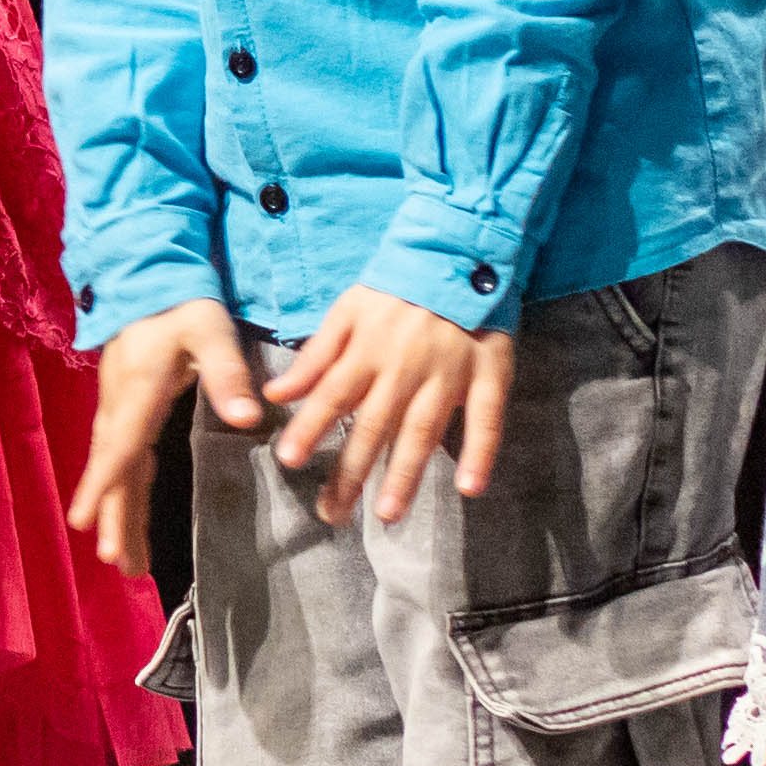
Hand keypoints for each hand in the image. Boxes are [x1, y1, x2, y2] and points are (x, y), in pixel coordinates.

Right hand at [68, 299, 265, 552]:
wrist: (149, 275)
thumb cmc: (181, 303)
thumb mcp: (209, 330)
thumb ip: (226, 373)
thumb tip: (247, 419)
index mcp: (137, 393)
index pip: (118, 448)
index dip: (102, 487)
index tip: (85, 525)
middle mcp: (119, 406)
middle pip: (114, 470)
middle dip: (114, 516)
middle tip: (115, 562)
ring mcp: (118, 407)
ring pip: (116, 468)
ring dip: (118, 511)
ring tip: (122, 558)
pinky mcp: (126, 407)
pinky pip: (122, 457)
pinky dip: (125, 490)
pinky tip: (130, 514)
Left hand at [263, 283, 514, 525]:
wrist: (460, 251)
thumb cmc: (396, 287)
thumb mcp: (348, 310)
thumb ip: (315, 355)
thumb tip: (276, 394)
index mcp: (367, 349)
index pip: (332, 395)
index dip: (310, 427)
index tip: (288, 460)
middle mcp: (405, 366)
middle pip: (374, 425)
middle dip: (351, 471)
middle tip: (333, 514)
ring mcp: (449, 372)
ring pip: (423, 429)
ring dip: (406, 473)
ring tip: (388, 514)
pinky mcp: (489, 373)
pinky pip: (487, 417)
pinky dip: (481, 452)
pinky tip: (471, 487)